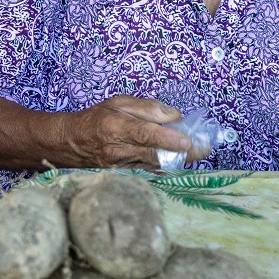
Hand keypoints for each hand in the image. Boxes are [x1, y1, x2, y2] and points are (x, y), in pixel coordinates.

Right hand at [62, 95, 204, 168]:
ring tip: (196, 151)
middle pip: (155, 154)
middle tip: (204, 148)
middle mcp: (118, 149)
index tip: (188, 140)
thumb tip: (175, 116)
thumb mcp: (119, 102)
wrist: (73, 142)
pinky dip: (167, 166)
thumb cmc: (97, 118)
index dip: (167, 138)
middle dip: (183, 153)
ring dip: (179, 160)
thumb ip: (148, 108)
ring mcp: (120, 166)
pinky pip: (150, 172)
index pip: (144, 134)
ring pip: (155, 165)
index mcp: (116, 126)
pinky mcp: (124, 175)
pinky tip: (178, 160)